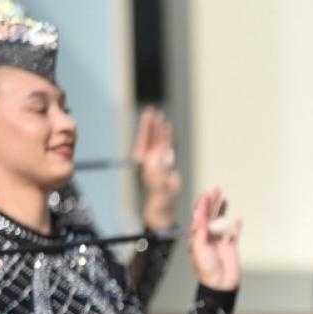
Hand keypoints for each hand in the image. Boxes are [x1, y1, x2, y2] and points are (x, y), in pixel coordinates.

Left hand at [133, 107, 180, 229]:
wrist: (165, 203)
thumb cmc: (160, 196)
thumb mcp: (159, 182)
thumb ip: (160, 168)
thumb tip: (161, 153)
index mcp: (145, 161)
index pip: (145, 139)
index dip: (147, 126)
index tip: (149, 115)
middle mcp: (150, 158)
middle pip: (150, 137)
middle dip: (151, 124)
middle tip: (152, 110)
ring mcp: (159, 160)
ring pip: (159, 140)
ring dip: (159, 128)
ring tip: (160, 116)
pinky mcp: (167, 162)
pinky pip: (167, 146)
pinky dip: (167, 136)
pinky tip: (167, 128)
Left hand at [188, 189, 241, 289]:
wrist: (220, 285)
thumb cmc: (206, 269)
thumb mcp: (199, 249)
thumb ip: (200, 231)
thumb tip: (200, 214)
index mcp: (197, 238)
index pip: (199, 217)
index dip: (202, 205)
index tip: (206, 194)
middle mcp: (207, 238)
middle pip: (209, 216)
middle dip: (212, 203)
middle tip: (216, 190)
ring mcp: (220, 242)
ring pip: (221, 222)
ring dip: (222, 211)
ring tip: (225, 198)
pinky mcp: (231, 248)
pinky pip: (234, 235)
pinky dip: (236, 227)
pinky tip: (239, 219)